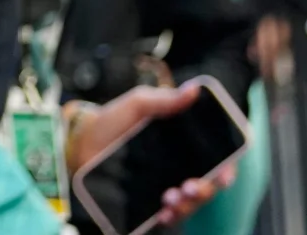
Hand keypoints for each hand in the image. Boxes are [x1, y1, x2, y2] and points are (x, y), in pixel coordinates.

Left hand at [69, 85, 239, 224]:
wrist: (80, 142)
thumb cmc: (110, 121)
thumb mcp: (136, 105)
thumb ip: (163, 100)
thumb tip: (193, 90)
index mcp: (182, 145)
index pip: (216, 161)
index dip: (226, 170)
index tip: (224, 175)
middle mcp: (178, 167)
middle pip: (207, 186)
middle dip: (204, 190)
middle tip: (190, 188)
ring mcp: (165, 185)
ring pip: (190, 203)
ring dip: (188, 205)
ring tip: (171, 199)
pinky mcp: (148, 201)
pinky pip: (168, 215)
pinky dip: (171, 216)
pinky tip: (164, 214)